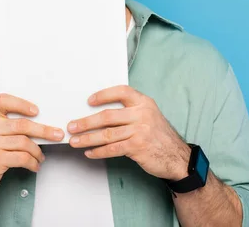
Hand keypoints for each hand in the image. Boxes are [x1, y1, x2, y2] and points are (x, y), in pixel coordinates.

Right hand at [0, 94, 64, 201]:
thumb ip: (5, 123)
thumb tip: (38, 121)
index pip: (3, 101)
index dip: (22, 104)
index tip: (37, 111)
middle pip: (22, 125)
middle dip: (44, 131)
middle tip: (57, 135)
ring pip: (24, 143)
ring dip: (37, 151)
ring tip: (41, 156)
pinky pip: (22, 158)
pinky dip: (32, 162)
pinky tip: (35, 165)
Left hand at [67, 86, 190, 180]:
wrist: (176, 156)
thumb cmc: (160, 136)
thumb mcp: (150, 116)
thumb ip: (131, 112)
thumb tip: (100, 115)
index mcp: (144, 103)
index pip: (121, 92)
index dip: (104, 95)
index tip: (89, 101)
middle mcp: (143, 114)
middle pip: (108, 116)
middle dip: (86, 122)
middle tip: (72, 126)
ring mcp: (141, 131)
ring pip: (107, 134)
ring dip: (88, 138)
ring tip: (75, 141)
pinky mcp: (138, 147)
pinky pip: (113, 149)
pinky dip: (98, 151)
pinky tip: (90, 152)